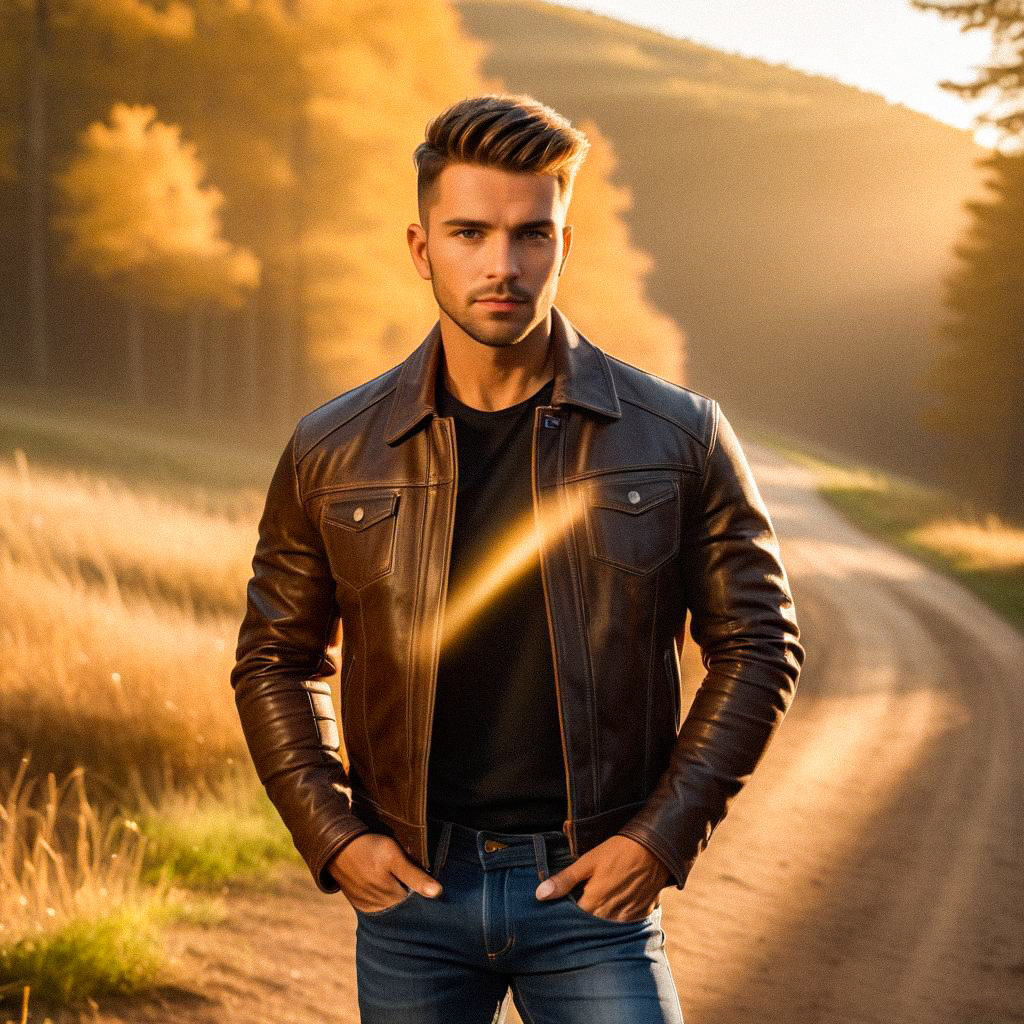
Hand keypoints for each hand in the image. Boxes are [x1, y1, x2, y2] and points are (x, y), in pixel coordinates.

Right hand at [327, 833, 441, 912]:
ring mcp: (368, 906)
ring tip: (399, 880)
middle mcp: (380, 908)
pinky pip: (378, 907)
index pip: (417, 903)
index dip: (423, 892)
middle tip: (413, 878)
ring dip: (398, 898)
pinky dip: (385, 899)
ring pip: (391, 907)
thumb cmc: (368, 847)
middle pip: (404, 907)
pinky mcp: (359, 903)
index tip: (428, 882)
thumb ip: (414, 876)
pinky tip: (387, 886)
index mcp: (391, 897)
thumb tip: (438, 892)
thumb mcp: (394, 856)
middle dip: (412, 897)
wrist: (335, 846)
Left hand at [535, 835, 670, 921]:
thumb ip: (564, 880)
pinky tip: (616, 905)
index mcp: (595, 903)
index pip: (574, 921)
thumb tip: (539, 895)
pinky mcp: (642, 912)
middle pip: (591, 926)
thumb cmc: (618, 851)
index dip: (567, 916)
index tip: (561, 910)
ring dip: (601, 920)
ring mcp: (629, 916)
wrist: (655, 847)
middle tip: (580, 906)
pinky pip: (626, 923)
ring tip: (598, 906)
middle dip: (584, 920)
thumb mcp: (588, 861)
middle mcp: (611, 915)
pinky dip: (619, 917)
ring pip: (609, 927)